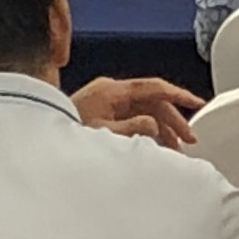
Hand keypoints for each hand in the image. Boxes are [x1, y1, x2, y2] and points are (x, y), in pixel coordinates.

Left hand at [75, 75, 198, 148]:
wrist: (40, 142)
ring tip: (175, 151)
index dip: (179, 95)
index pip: (154, 88)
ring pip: (145, 112)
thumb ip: (133, 129)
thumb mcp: (103, 134)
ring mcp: (108, 103)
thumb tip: (155, 126)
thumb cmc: (65, 133)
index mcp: (112, 91)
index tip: (198, 103)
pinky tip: (155, 147)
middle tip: (188, 140)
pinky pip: (135, 119)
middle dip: (173, 121)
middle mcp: (111, 93)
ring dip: (162, 130)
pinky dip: (148, 132)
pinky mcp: (104, 114)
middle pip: (152, 102)